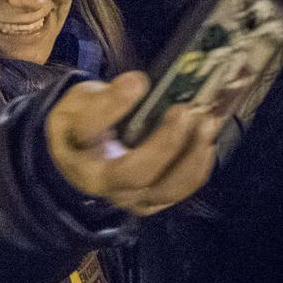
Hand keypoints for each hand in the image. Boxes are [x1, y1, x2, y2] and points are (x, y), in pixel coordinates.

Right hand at [46, 74, 216, 214]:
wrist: (81, 155)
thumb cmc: (81, 124)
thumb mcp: (81, 100)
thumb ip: (105, 94)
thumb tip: (137, 83)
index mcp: (76, 151)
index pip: (89, 132)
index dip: (112, 107)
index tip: (138, 82)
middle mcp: (102, 183)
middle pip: (135, 173)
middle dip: (165, 143)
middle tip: (184, 111)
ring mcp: (130, 197)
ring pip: (165, 189)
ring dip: (191, 157)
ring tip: (205, 124)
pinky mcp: (152, 200)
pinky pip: (179, 190)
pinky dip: (197, 167)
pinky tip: (206, 142)